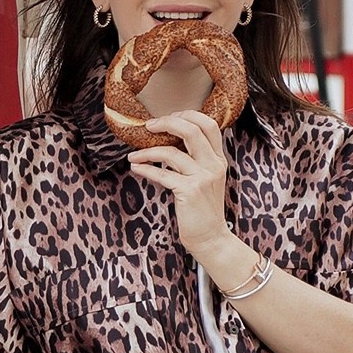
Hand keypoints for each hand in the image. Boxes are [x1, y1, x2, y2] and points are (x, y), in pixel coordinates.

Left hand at [125, 104, 231, 261]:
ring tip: (134, 155)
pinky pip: (162, 174)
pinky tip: (136, 168)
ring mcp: (202, 177)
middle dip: (166, 123)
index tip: (169, 117)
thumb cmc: (202, 209)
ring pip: (171, 152)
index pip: (209, 124)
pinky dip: (145, 169)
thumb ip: (195, 160)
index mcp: (218, 159)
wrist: (210, 237)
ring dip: (147, 151)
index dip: (187, 115)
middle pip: (192, 130)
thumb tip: (169, 142)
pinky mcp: (190, 191)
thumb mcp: (206, 179)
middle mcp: (213, 165)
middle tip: (148, 126)